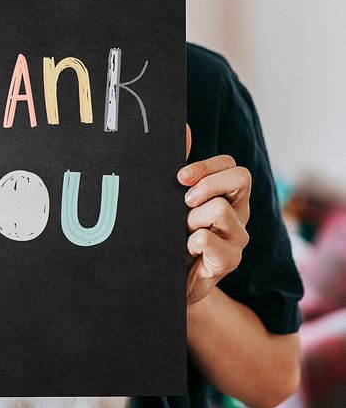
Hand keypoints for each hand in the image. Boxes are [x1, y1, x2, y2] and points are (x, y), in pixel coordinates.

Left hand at [178, 124, 250, 304]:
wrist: (167, 280)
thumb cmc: (172, 235)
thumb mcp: (174, 200)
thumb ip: (181, 168)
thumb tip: (184, 127)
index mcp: (228, 196)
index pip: (232, 165)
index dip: (207, 166)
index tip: (179, 177)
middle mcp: (239, 214)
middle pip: (241, 177)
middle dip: (207, 184)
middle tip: (184, 201)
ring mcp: (237, 238)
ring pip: (221, 209)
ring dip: (192, 219)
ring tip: (183, 233)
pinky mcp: (228, 262)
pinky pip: (208, 240)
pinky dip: (192, 242)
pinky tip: (185, 250)